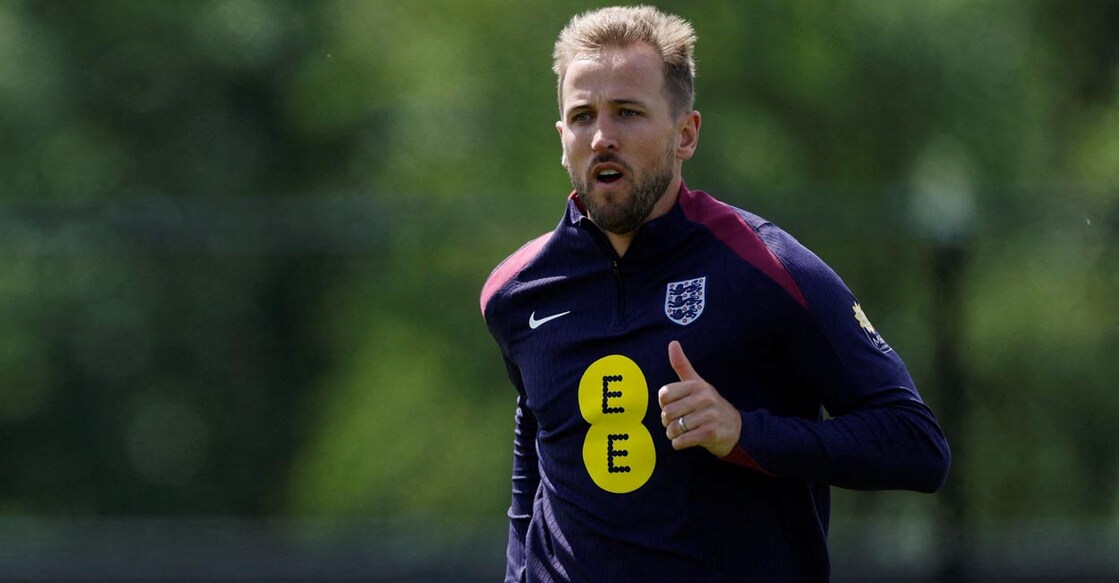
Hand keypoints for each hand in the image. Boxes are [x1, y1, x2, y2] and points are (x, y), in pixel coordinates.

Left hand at [658, 340, 741, 457]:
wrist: (736, 429)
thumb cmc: (710, 405)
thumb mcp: (698, 384)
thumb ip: (682, 366)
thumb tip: (673, 343)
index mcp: (697, 385)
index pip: (664, 395)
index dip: (664, 404)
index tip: (675, 407)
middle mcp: (704, 398)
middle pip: (667, 413)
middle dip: (668, 422)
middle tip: (678, 423)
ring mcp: (708, 416)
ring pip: (673, 429)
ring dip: (673, 435)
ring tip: (682, 432)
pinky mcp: (710, 433)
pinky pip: (682, 441)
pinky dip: (679, 444)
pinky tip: (686, 441)